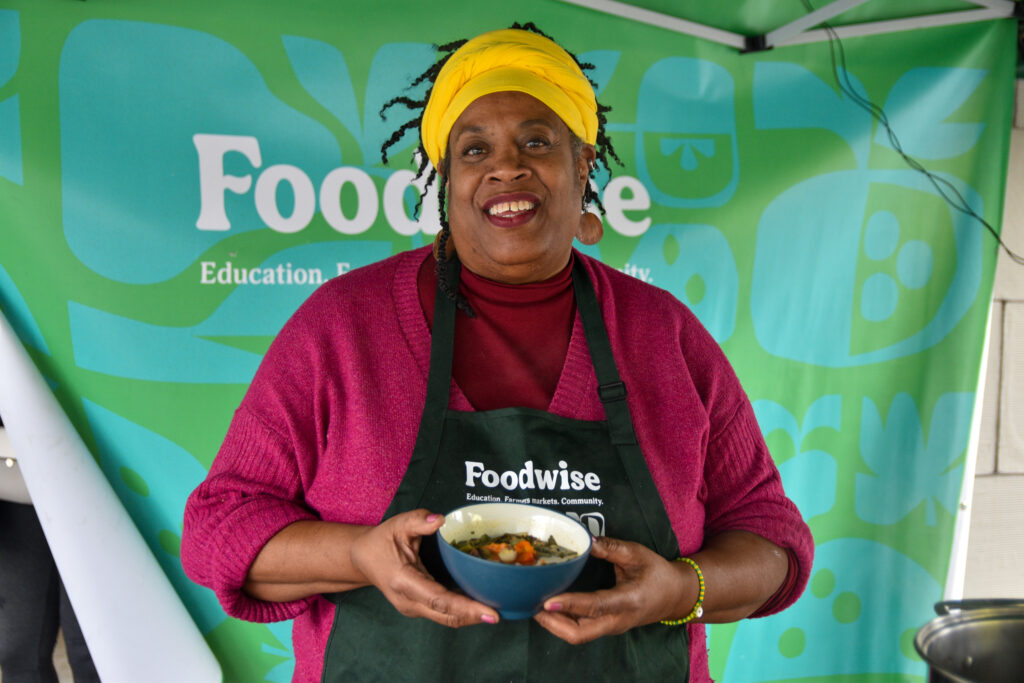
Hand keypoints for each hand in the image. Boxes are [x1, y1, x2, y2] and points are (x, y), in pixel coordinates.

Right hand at [348, 509, 499, 627]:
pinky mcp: (418, 608)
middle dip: (474, 616)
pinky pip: (443, 613)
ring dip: (469, 616)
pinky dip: (462, 611)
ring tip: (494, 610)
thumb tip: (440, 519)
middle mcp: (408, 601)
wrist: (363, 558)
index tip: (490, 613)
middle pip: (447, 615)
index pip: (439, 599)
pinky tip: (479, 605)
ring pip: (446, 618)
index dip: (466, 607)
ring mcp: (413, 608)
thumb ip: (418, 520)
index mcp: (404, 582)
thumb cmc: (381, 541)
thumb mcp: (397, 525)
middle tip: (499, 615)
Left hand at [533, 536, 694, 644]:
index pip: (595, 606)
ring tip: (534, 606)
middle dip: (553, 624)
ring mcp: (611, 627)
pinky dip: (562, 622)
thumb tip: (586, 540)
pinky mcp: (606, 627)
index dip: (570, 604)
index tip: (547, 601)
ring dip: (555, 624)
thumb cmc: (658, 573)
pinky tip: (549, 609)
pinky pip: (581, 631)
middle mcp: (618, 620)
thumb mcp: (638, 554)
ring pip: (578, 635)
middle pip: (580, 634)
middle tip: (533, 605)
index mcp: (628, 601)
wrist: (675, 596)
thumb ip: (611, 548)